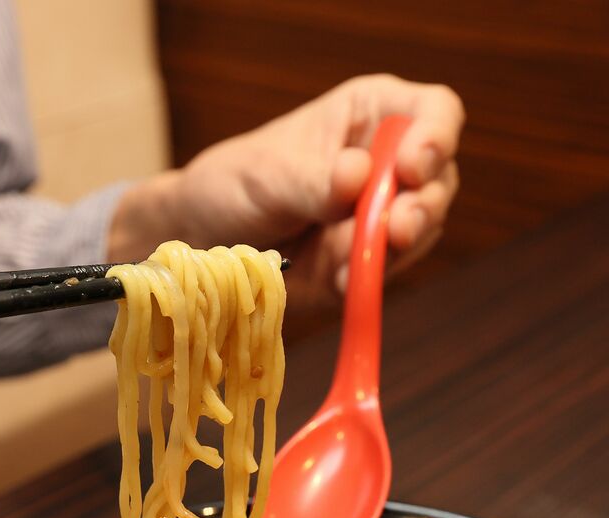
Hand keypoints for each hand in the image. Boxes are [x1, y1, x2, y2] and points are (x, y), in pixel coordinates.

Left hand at [110, 74, 462, 318]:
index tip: (412, 168)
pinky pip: (384, 273)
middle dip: (420, 208)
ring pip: (419, 232)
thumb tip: (357, 175)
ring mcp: (384, 216)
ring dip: (389, 251)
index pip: (434, 113)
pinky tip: (335, 281)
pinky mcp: (367, 261)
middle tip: (395, 231)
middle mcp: (390, 164)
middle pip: (439, 180)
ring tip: (346, 263)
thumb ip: (311, 180)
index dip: (435, 139)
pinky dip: (363, 280)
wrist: (202, 242)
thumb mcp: (265, 176)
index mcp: (373, 115)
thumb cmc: (233, 185)